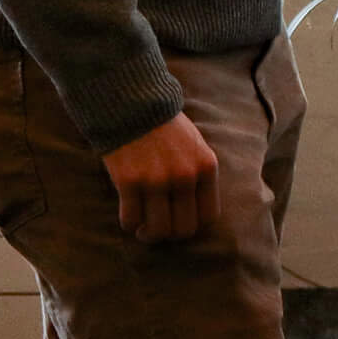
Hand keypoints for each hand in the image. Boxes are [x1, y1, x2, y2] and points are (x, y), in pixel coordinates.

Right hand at [101, 113, 218, 242]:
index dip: (193, 225)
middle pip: (183, 229)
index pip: (208, 216)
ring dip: (148, 234)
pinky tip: (128, 215)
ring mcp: (157, 180)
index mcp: (205, 167)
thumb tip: (193, 212)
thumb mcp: (195, 146)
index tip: (179, 222)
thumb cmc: (164, 128)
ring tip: (142, 227)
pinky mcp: (129, 181)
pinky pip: (130, 219)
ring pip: (157, 230)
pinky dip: (129, 223)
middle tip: (158, 228)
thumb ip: (198, 175)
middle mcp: (185, 176)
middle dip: (170, 234)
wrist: (133, 104)